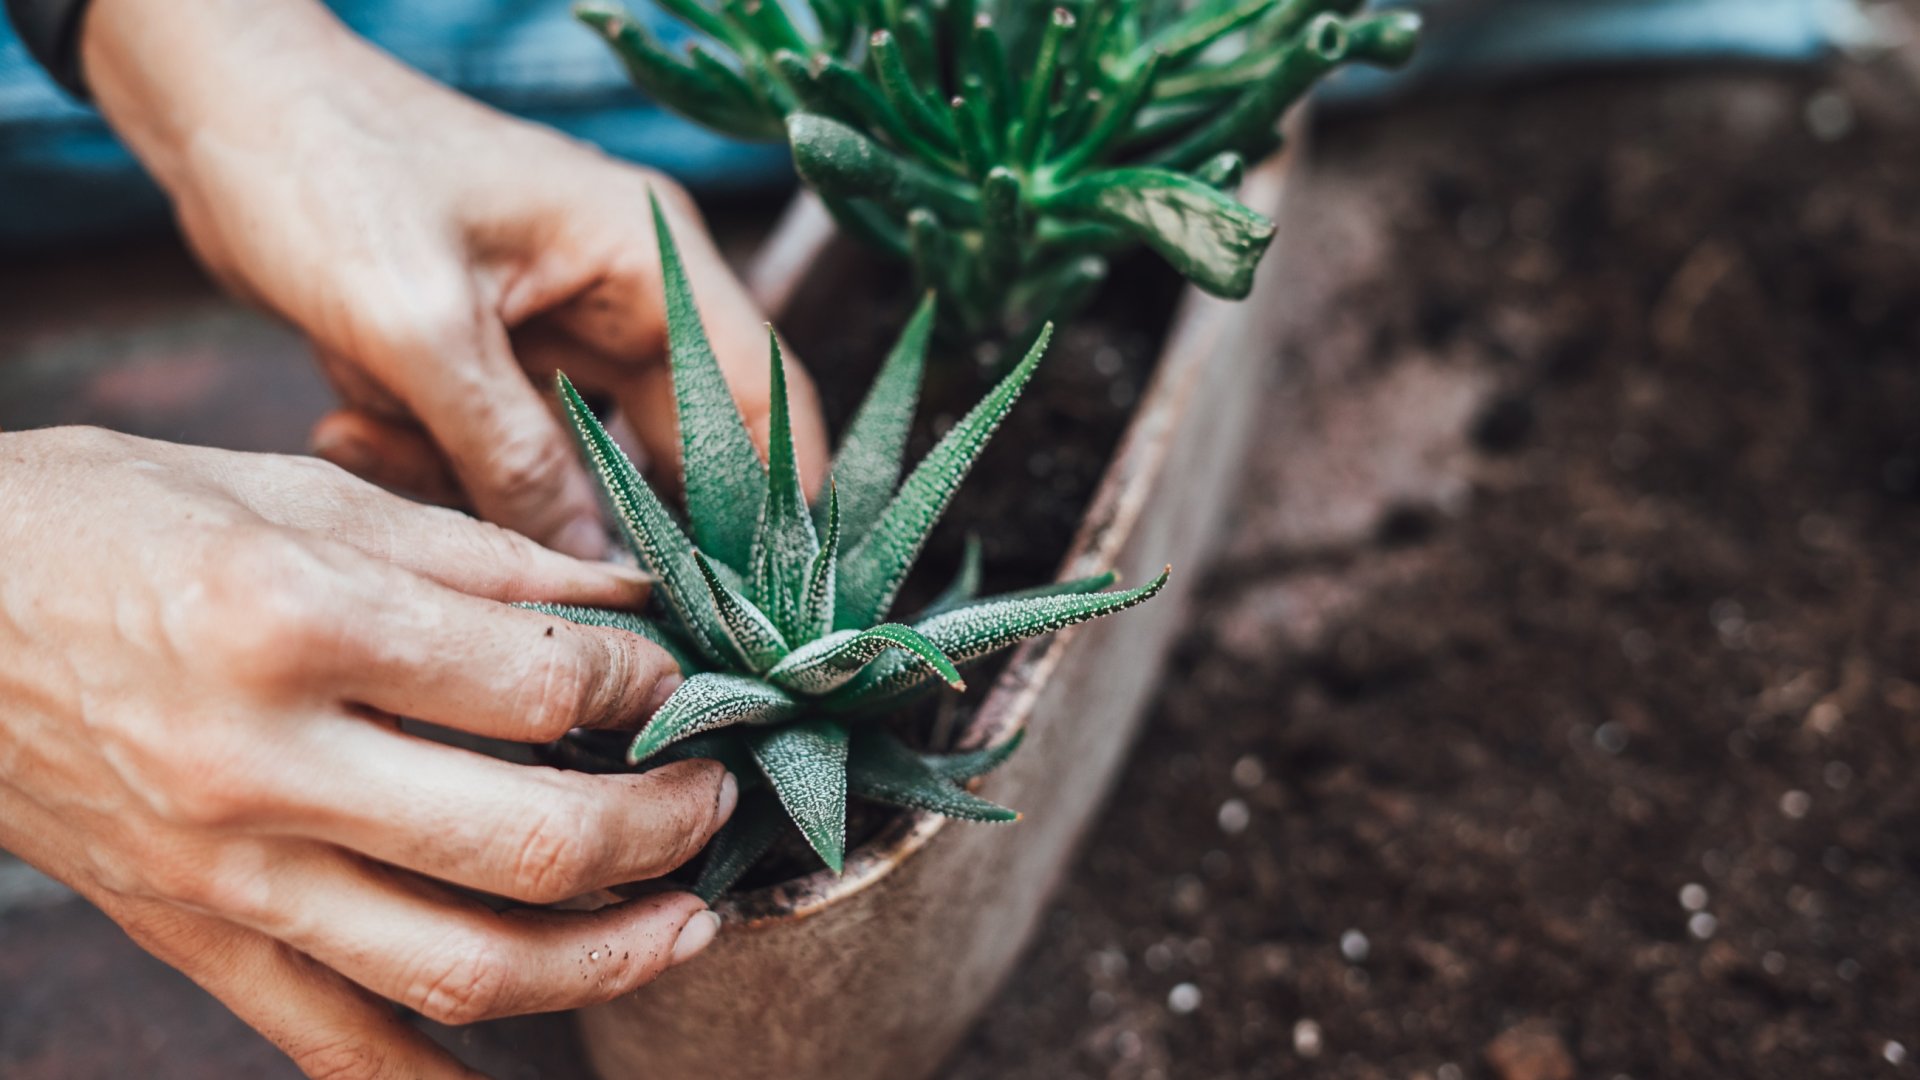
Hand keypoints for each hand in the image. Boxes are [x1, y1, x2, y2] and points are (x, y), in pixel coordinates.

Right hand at [0, 428, 736, 1077]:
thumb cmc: (106, 518)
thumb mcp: (296, 490)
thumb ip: (475, 555)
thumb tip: (625, 592)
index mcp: (296, 619)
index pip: (541, 686)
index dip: (645, 687)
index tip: (679, 681)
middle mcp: (264, 763)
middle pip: (530, 842)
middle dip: (664, 831)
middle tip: (716, 802)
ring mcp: (226, 873)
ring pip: (460, 966)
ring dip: (606, 960)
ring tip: (687, 925)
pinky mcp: (193, 937)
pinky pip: (336, 1042)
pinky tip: (527, 1063)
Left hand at [81, 0, 828, 558]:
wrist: (215, 105)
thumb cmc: (323, 168)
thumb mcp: (419, 326)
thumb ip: (514, 455)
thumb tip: (595, 567)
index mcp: (646, 260)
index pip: (760, 395)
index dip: (779, 503)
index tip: (768, 606)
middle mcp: (625, 298)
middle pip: (681, 446)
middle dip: (630, 525)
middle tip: (601, 610)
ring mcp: (561, 331)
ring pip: (581, 464)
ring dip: (502, 491)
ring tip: (391, 443)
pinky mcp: (497, 361)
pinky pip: (506, 452)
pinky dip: (443, 463)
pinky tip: (355, 422)